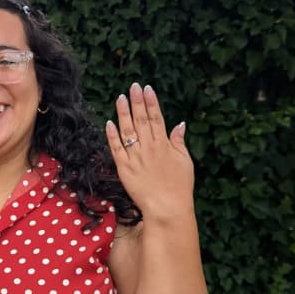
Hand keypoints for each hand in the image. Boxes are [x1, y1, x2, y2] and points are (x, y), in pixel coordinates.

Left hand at [105, 83, 195, 222]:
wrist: (168, 208)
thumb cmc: (179, 187)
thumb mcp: (185, 161)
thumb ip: (179, 141)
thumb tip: (180, 124)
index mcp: (164, 145)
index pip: (156, 118)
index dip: (151, 102)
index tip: (146, 88)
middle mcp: (149, 147)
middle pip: (141, 120)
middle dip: (137, 101)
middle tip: (132, 86)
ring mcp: (135, 157)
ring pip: (127, 130)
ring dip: (123, 112)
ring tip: (120, 98)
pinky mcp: (124, 167)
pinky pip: (116, 148)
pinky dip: (112, 135)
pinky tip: (109, 122)